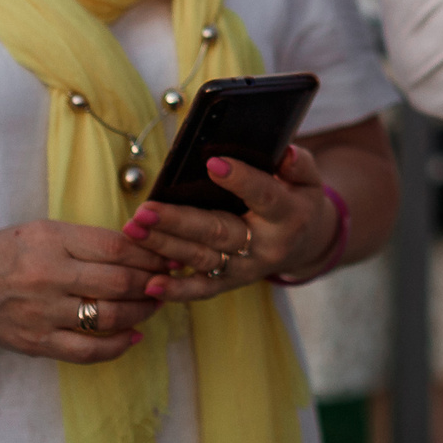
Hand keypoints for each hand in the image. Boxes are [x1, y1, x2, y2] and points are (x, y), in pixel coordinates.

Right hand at [0, 219, 165, 363]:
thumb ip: (86, 241)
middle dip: (151, 284)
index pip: (114, 247)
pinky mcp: (37, 344)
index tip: (165, 257)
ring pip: (109, 318)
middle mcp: (47, 276)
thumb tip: (140, 250)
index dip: (148, 254)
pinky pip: (87, 351)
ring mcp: (42, 314)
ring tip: (153, 305)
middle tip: (166, 282)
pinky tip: (132, 336)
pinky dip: (117, 346)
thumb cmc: (6, 254)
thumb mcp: (43, 232)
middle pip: (118, 283)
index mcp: (50, 241)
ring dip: (141, 313)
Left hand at [120, 143, 340, 304]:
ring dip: (165, 247)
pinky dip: (177, 290)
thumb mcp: (309, 180)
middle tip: (145, 210)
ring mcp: (246, 268)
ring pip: (202, 258)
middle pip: (220, 233)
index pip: (264, 196)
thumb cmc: (298, 200)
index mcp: (288, 214)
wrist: (304, 244)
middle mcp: (266, 246)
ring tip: (134, 230)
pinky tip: (151, 284)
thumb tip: (284, 153)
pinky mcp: (230, 282)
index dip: (241, 180)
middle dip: (179, 221)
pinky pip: (202, 289)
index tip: (213, 163)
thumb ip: (299, 164)